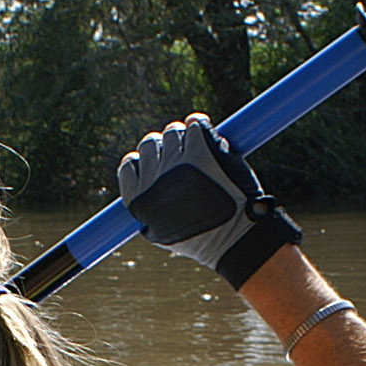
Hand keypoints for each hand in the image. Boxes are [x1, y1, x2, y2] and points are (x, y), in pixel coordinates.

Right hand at [115, 116, 301, 288]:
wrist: (236, 240)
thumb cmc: (204, 239)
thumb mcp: (161, 232)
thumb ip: (148, 208)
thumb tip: (141, 182)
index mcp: (139, 200)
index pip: (129, 166)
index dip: (144, 162)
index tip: (157, 165)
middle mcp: (153, 179)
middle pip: (149, 144)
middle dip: (164, 147)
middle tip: (181, 156)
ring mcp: (176, 163)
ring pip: (172, 132)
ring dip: (183, 136)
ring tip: (197, 150)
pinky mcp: (200, 151)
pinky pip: (195, 125)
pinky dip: (201, 126)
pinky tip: (206, 132)